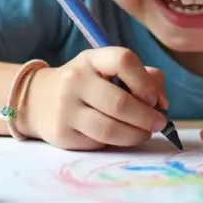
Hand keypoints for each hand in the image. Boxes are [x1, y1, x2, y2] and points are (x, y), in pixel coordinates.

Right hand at [20, 47, 168, 150]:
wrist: (39, 100)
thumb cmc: (88, 84)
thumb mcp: (109, 70)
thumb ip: (144, 78)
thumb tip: (163, 104)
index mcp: (91, 59)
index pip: (123, 60)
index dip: (144, 81)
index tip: (153, 98)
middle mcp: (75, 80)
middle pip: (119, 102)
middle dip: (146, 116)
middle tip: (159, 123)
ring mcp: (65, 108)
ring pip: (110, 129)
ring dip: (136, 134)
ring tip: (144, 133)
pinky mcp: (63, 134)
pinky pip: (99, 142)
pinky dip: (117, 142)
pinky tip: (121, 137)